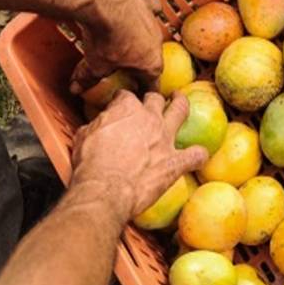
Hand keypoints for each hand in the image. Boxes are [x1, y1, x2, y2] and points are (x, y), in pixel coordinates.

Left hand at [70, 0, 164, 94]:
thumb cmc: (105, 36)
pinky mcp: (144, 2)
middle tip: (125, 71)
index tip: (138, 97)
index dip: (142, 93)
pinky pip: (149, 8)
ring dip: (139, 40)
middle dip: (139, 66)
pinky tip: (133, 11)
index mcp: (151, 63)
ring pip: (149, 35)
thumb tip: (77, 87)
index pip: (151, 86)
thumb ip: (88, 78)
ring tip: (122, 42)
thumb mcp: (95, 65)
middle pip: (150, 59)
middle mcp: (157, 42)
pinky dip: (142, 11)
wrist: (104, 1)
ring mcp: (152, 21)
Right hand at [70, 91, 208, 221]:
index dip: (122, 100)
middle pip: (155, 98)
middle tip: (152, 101)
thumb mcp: (84, 136)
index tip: (119, 105)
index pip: (126, 95)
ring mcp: (165, 138)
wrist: (106, 189)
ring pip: (181, 111)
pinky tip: (199, 155)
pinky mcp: (175, 161)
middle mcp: (149, 118)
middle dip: (153, 98)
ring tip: (181, 101)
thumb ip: (96, 126)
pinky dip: (199, 155)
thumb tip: (97, 126)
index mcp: (126, 108)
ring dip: (182, 104)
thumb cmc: (91, 164)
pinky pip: (196, 155)